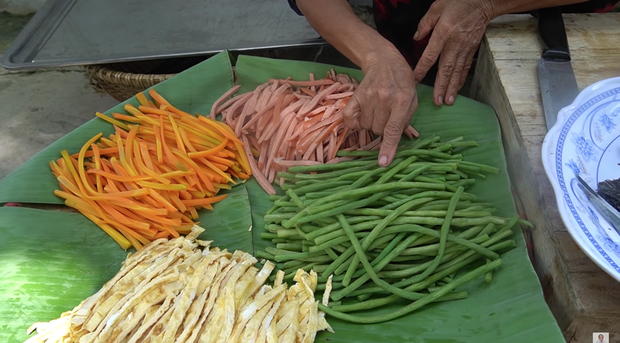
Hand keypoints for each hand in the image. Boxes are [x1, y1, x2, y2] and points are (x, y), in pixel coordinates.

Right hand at [342, 51, 417, 166]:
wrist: (384, 61)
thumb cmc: (402, 82)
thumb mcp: (412, 99)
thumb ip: (405, 120)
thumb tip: (392, 141)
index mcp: (402, 100)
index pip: (393, 129)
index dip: (388, 147)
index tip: (383, 162)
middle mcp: (384, 99)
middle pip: (378, 130)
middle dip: (383, 128)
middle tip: (387, 115)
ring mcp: (368, 97)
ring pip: (366, 126)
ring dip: (371, 123)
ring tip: (377, 110)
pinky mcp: (356, 95)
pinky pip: (350, 119)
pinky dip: (355, 122)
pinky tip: (362, 115)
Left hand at [412, 0, 495, 105]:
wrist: (483, 1)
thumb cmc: (458, 2)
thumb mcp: (437, 7)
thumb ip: (425, 23)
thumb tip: (416, 38)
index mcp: (444, 32)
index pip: (431, 55)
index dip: (422, 69)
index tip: (416, 81)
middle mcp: (455, 42)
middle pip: (446, 68)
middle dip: (442, 86)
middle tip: (438, 101)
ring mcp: (466, 47)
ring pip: (458, 70)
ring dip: (453, 87)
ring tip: (448, 101)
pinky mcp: (473, 49)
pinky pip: (466, 67)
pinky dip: (461, 79)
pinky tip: (457, 89)